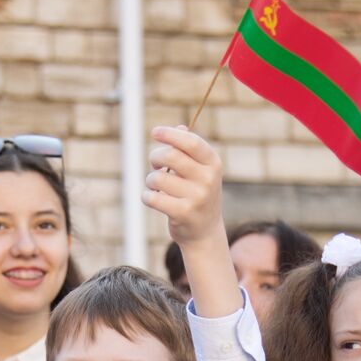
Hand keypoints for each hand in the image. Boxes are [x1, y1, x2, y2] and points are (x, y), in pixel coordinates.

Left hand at [143, 125, 224, 247]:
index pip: (191, 142)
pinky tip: (152, 199)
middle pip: (171, 155)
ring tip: (156, 187)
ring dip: (150, 180)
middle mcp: (208, 179)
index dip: (170, 134)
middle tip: (154, 164)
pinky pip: (153, 197)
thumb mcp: (199, 171)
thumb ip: (188, 149)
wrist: (205, 232)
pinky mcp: (183, 213)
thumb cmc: (197, 194)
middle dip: (155, 157)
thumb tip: (179, 127)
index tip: (155, 132)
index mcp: (213, 163)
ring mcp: (197, 197)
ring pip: (157, 177)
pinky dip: (147, 196)